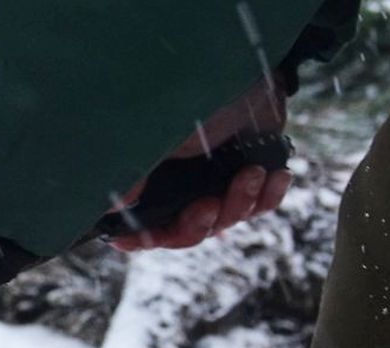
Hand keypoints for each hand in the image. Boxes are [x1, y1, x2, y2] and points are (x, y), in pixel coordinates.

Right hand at [110, 80, 292, 250]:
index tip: (142, 237)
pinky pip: (260, 205)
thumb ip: (134, 173)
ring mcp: (216, 183)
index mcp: (153, 179)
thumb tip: (113, 205)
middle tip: (209, 206)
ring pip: (225, 221)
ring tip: (251, 173)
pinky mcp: (250, 175)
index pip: (138, 224)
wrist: (251, 69)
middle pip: (184, 232)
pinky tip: (276, 176)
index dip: (137, 237)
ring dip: (240, 203)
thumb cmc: (199, 96)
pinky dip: (268, 196)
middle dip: (199, 225)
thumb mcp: (159, 136)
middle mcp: (181, 186)